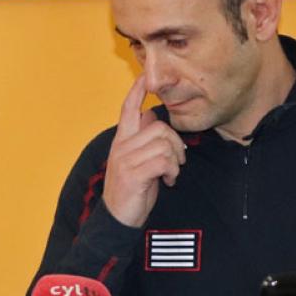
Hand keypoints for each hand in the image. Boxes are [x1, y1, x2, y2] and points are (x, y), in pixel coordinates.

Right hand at [102, 76, 186, 226]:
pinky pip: (164, 161)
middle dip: (176, 144)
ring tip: (171, 174)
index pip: (128, 109)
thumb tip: (150, 114)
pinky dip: (172, 172)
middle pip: (159, 127)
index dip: (136, 91)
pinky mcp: (133, 174)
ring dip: (176, 161)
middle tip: (178, 161)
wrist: (117, 219)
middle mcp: (121, 146)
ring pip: (164, 144)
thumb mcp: (135, 161)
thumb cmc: (131, 190)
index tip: (144, 76)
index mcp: (121, 141)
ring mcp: (126, 160)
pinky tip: (168, 181)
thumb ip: (141, 139)